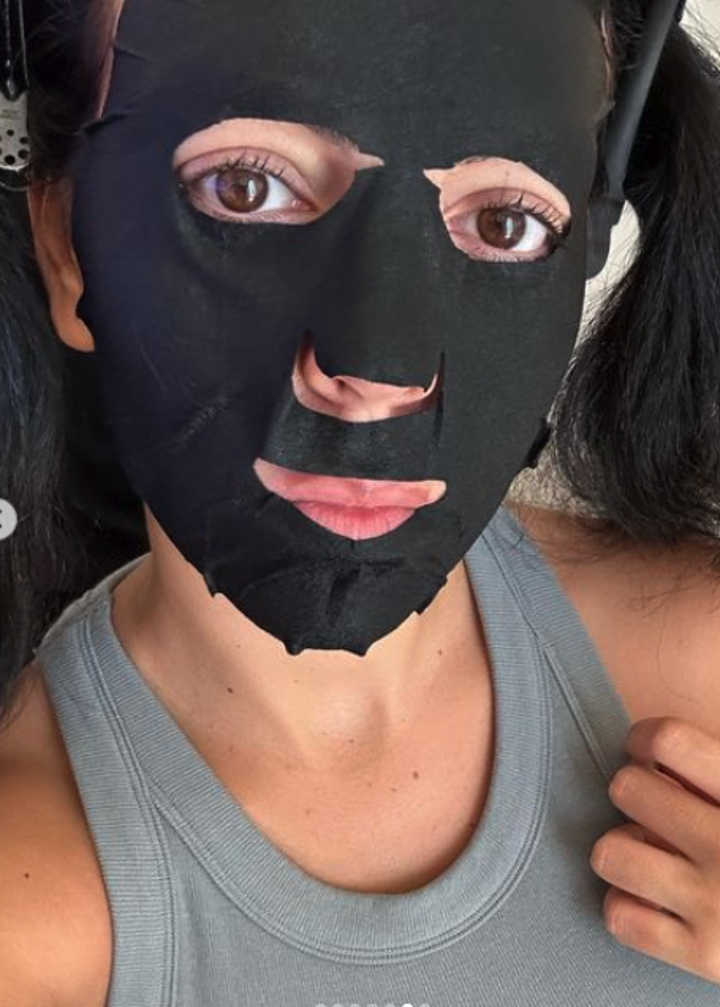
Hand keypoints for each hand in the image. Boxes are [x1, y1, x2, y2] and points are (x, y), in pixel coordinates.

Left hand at [590, 717, 719, 983]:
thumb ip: (717, 773)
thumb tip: (660, 747)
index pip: (669, 740)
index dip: (645, 739)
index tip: (647, 751)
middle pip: (628, 789)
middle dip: (635, 793)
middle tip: (654, 807)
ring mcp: (714, 903)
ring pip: (610, 852)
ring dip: (624, 850)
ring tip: (650, 853)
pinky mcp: (703, 955)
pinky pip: (620, 916)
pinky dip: (628, 907)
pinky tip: (653, 900)